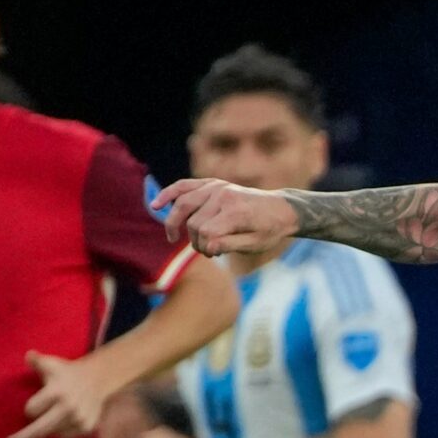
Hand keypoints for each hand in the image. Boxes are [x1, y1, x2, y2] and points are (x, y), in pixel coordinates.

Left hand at [8, 351, 112, 437]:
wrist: (98, 379)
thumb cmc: (68, 372)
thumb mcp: (52, 364)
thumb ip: (38, 361)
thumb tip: (28, 355)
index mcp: (56, 391)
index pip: (31, 410)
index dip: (30, 408)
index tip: (32, 406)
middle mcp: (68, 408)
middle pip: (39, 429)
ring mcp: (78, 420)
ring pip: (52, 434)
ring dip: (46, 430)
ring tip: (49, 421)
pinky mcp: (87, 428)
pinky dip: (59, 433)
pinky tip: (61, 424)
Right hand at [155, 179, 298, 257]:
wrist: (281, 209)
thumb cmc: (269, 230)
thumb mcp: (254, 244)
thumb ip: (229, 245)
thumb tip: (207, 247)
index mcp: (235, 211)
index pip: (205, 232)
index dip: (204, 248)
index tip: (213, 254)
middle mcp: (224, 195)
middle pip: (193, 221)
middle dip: (195, 240)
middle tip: (206, 251)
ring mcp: (217, 186)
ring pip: (184, 204)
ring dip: (175, 222)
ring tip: (173, 238)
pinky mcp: (212, 183)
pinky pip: (184, 186)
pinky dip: (169, 194)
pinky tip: (155, 205)